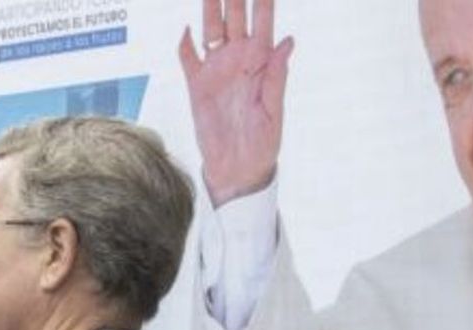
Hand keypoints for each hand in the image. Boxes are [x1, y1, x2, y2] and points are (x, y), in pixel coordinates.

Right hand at [178, 0, 295, 206]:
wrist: (236, 170)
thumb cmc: (262, 145)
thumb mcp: (274, 113)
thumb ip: (277, 76)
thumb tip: (287, 41)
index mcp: (261, 62)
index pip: (263, 19)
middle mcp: (239, 59)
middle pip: (235, 15)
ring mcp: (217, 69)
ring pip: (211, 27)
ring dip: (210, 6)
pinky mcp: (198, 84)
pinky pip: (188, 56)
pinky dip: (185, 42)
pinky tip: (186, 29)